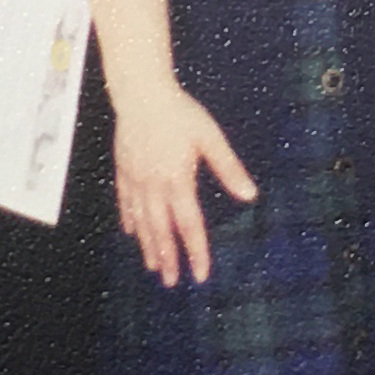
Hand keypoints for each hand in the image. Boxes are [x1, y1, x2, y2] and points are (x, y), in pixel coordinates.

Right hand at [111, 86, 257, 285]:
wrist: (141, 92)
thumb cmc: (180, 112)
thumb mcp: (210, 137)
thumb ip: (229, 168)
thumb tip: (251, 195)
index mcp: (178, 179)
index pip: (189, 225)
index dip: (197, 251)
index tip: (201, 274)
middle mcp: (154, 185)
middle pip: (161, 230)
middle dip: (168, 258)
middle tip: (172, 282)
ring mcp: (136, 179)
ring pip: (141, 221)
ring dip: (148, 246)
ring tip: (153, 267)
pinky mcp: (124, 169)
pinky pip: (125, 201)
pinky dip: (129, 219)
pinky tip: (131, 232)